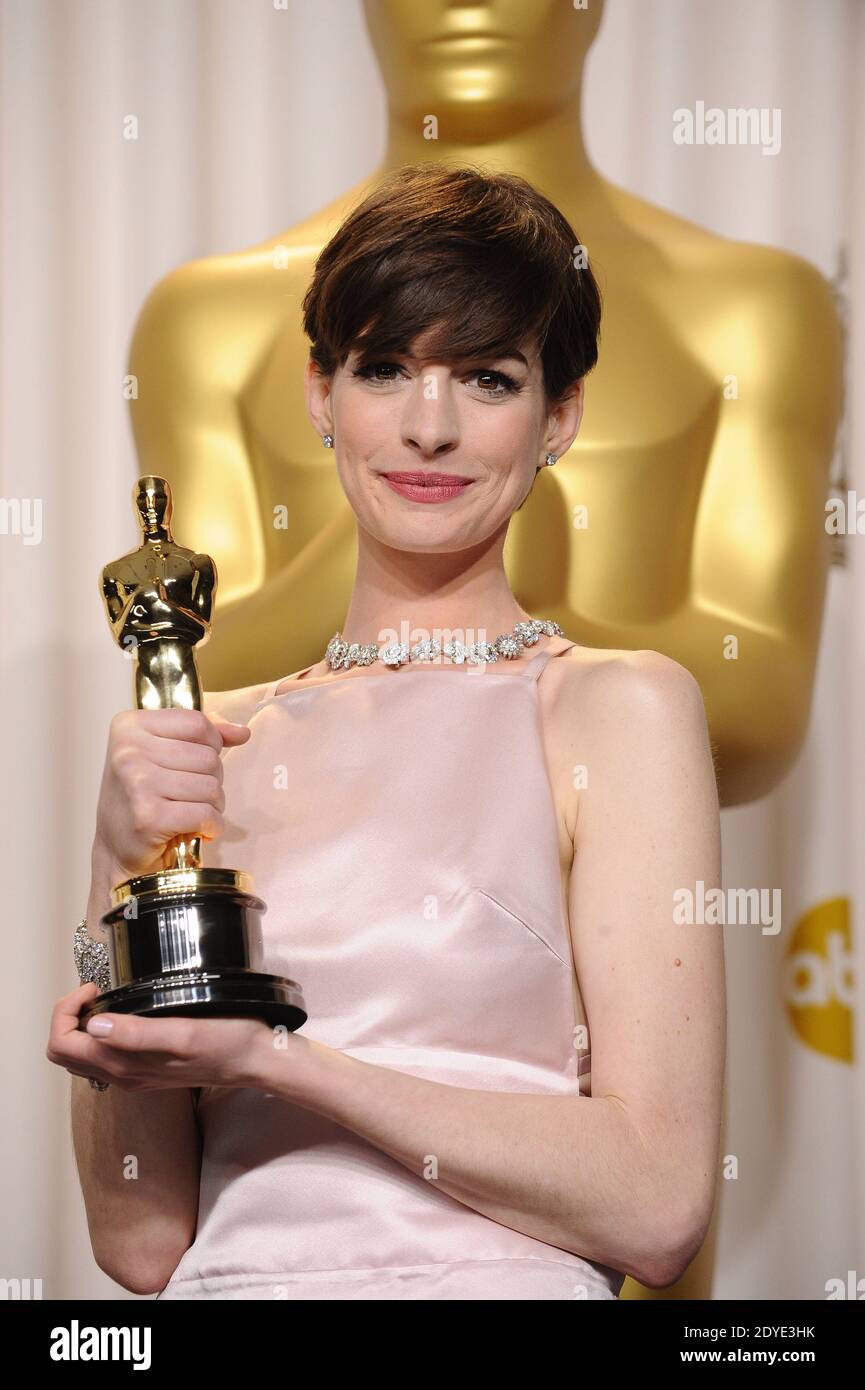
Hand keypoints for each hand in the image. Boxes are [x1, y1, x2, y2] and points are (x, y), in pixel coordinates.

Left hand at [46, 982, 311, 1094]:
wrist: (256, 1062)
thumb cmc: (227, 1040)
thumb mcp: (184, 1032)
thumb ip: (136, 1033)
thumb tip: (93, 1025)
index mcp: (124, 1066)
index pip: (62, 1045)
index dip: (66, 1011)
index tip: (96, 988)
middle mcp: (122, 1076)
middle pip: (65, 1052)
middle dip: (68, 1016)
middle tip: (97, 990)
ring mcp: (133, 1077)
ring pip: (81, 1056)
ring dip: (82, 1024)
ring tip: (108, 998)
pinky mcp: (146, 1072)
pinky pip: (102, 1058)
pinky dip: (99, 1033)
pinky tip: (124, 1013)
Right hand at [93, 707, 250, 882]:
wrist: (117, 849)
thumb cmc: (141, 798)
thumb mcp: (162, 754)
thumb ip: (202, 736)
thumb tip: (241, 732)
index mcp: (130, 727)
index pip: (196, 722)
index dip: (211, 743)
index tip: (198, 761)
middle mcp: (129, 751)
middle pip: (208, 756)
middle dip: (212, 779)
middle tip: (191, 794)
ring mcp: (138, 783)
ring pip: (211, 786)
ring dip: (213, 805)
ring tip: (191, 811)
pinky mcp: (149, 817)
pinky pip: (205, 814)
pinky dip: (211, 825)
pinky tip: (197, 829)